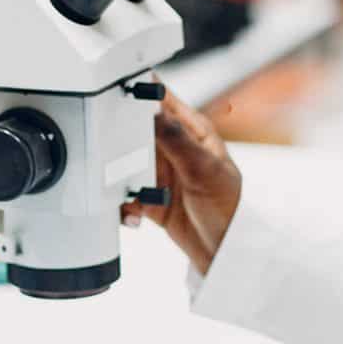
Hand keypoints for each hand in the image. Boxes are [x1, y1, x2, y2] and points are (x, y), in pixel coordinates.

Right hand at [121, 89, 242, 273]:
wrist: (224, 253)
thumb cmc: (230, 209)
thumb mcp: (204, 170)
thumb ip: (177, 139)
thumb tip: (154, 111)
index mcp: (191, 130)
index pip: (160, 99)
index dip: (137, 90)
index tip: (114, 92)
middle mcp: (172, 147)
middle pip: (133, 129)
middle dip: (119, 140)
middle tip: (113, 153)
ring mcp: (158, 171)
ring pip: (123, 162)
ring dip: (118, 177)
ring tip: (128, 191)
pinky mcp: (148, 195)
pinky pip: (122, 192)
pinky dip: (122, 202)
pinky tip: (134, 213)